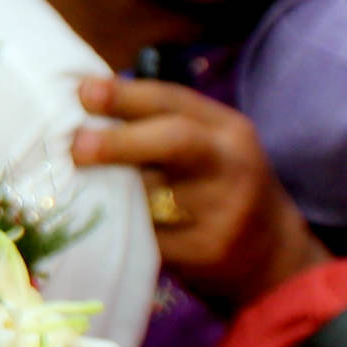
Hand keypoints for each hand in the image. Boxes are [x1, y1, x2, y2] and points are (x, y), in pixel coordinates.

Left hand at [73, 77, 327, 318]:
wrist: (270, 254)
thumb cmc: (216, 187)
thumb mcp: (207, 146)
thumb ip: (158, 124)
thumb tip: (81, 103)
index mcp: (227, 129)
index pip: (173, 101)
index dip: (124, 95)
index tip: (82, 92)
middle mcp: (231, 164)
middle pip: (175, 142)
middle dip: (120, 142)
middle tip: (76, 147)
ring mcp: (224, 210)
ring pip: (152, 195)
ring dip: (110, 191)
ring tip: (77, 189)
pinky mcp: (207, 250)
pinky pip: (149, 237)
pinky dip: (121, 230)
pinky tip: (101, 224)